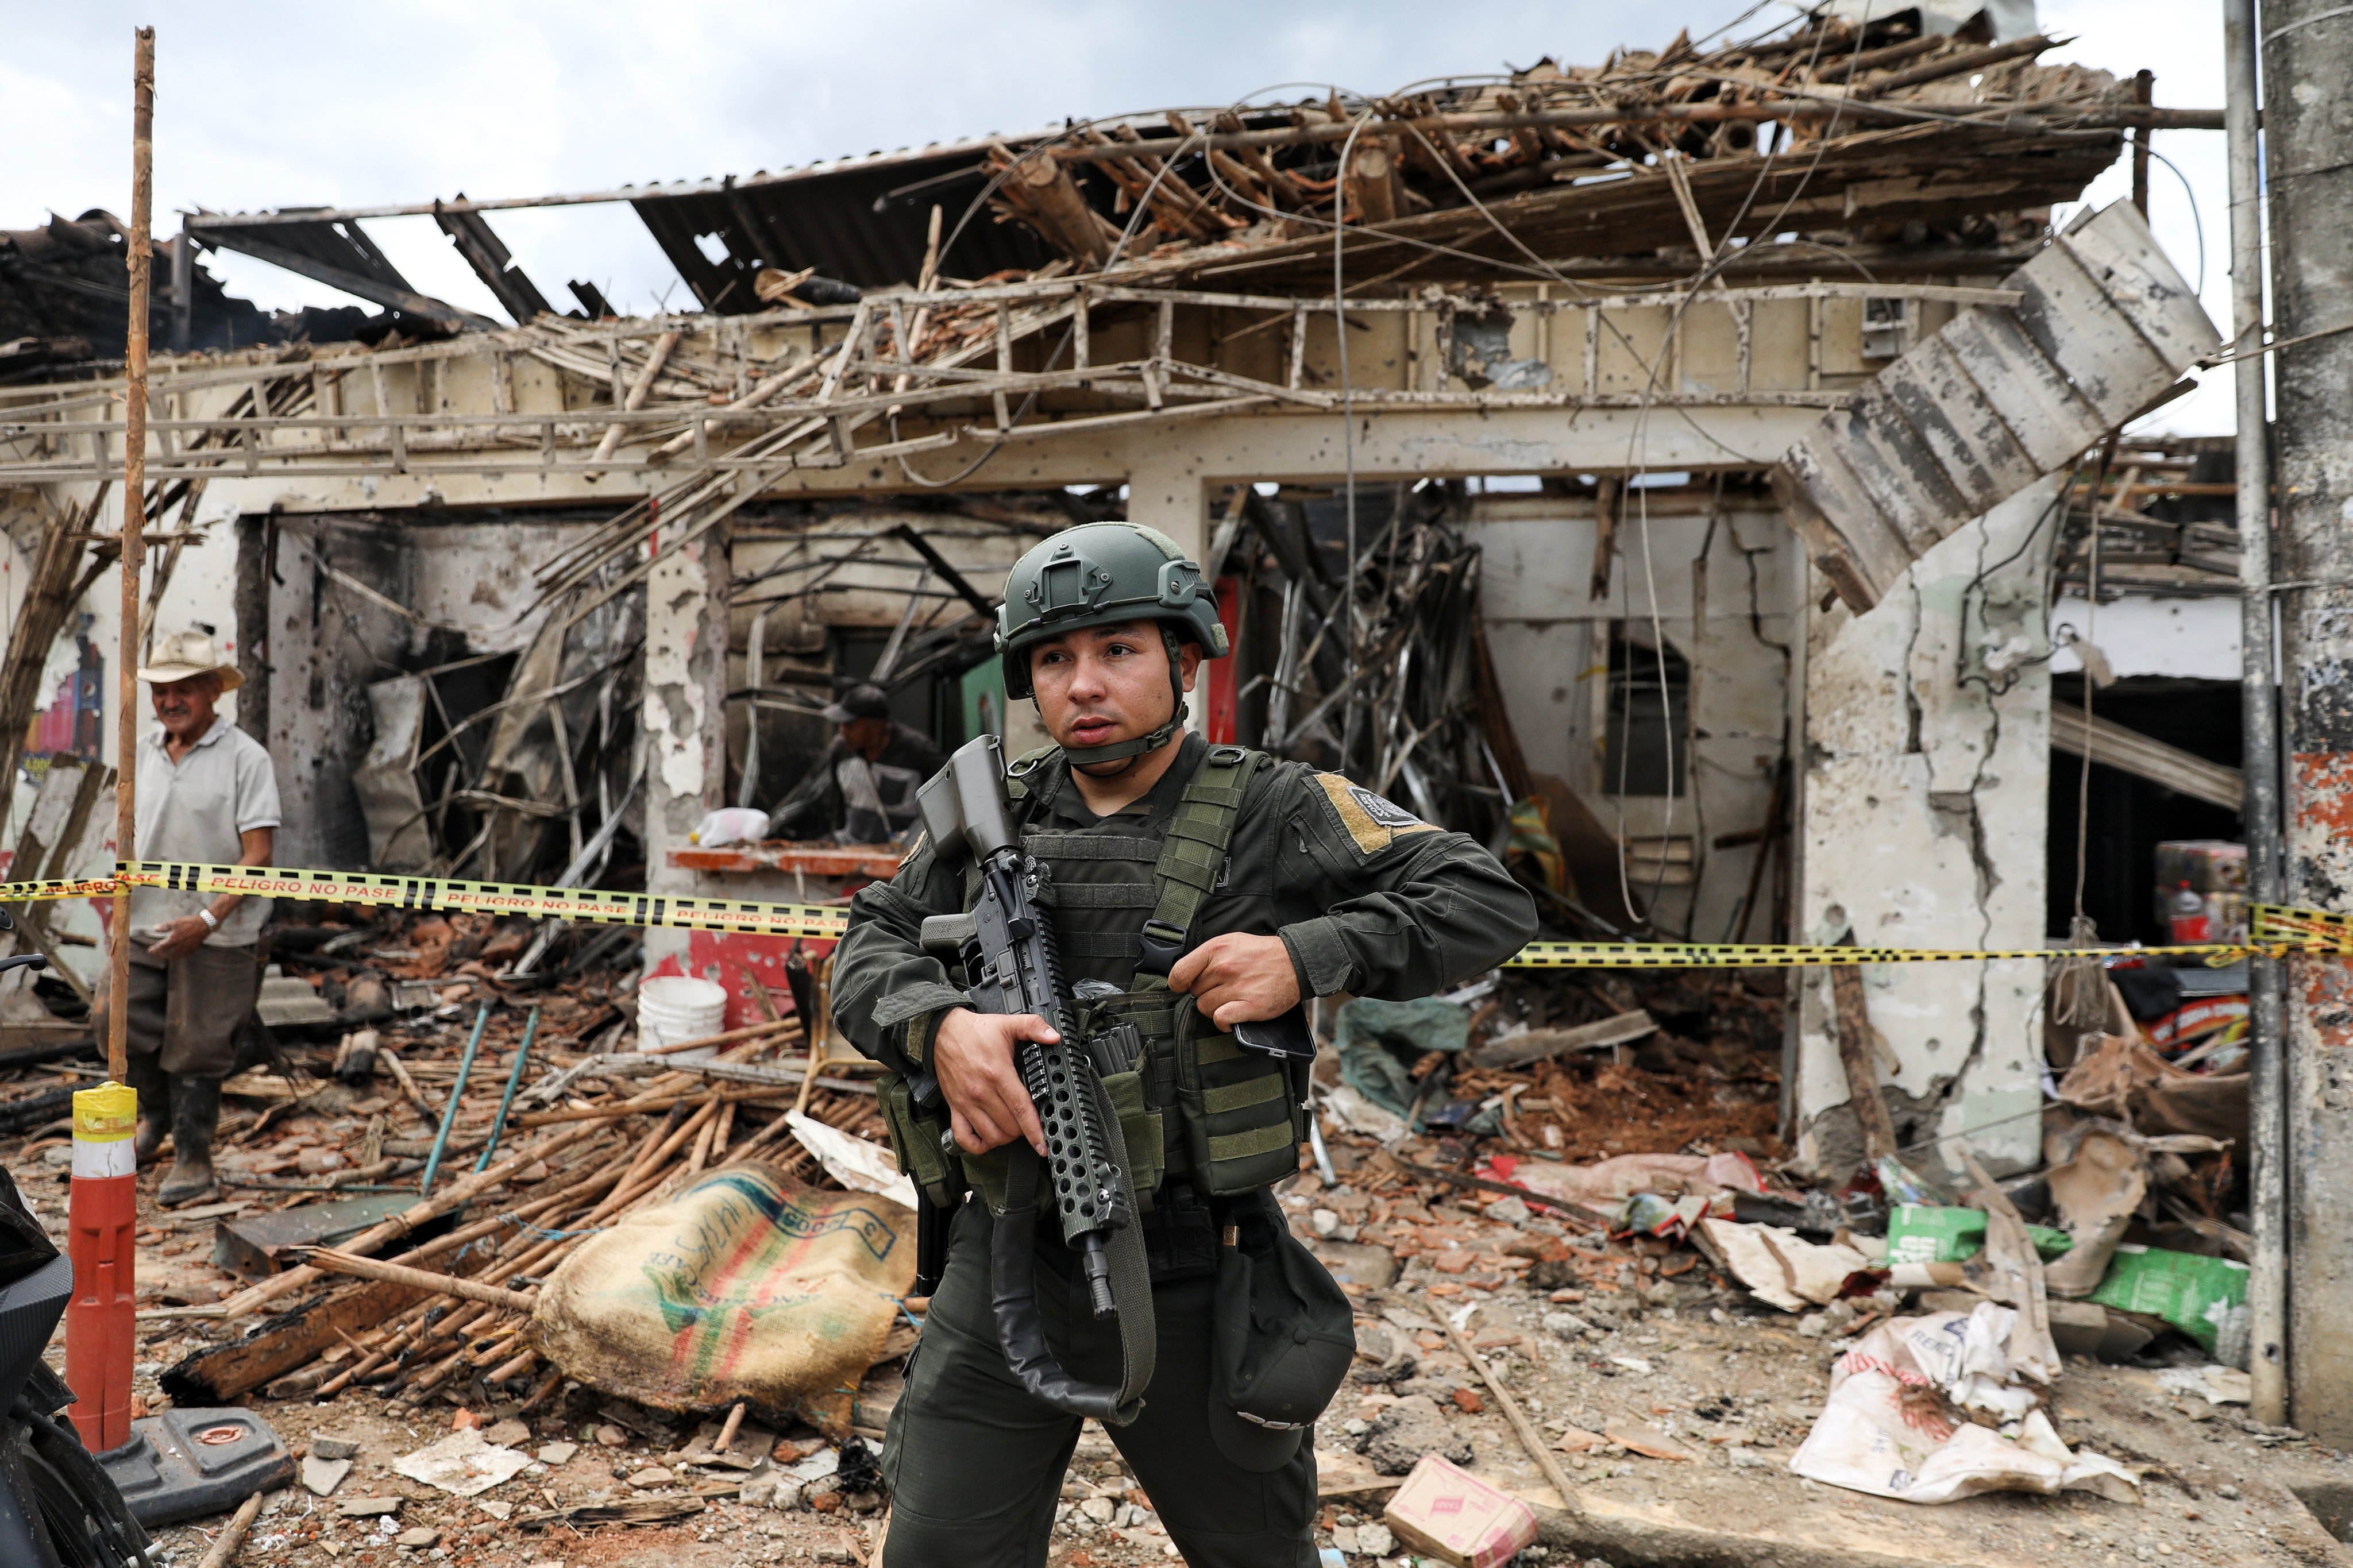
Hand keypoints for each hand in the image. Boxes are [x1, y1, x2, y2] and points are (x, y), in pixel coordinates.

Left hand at [144, 915, 211, 962]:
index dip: (154, 950)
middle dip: (160, 955)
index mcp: (173, 940)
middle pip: (166, 955)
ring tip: (166, 955)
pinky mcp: (192, 950)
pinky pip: (183, 956)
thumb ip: (165, 926)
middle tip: (157, 953)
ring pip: (175, 957)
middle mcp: (178, 946)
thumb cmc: (189, 923)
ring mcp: (186, 949)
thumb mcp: (175, 922)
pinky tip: (177, 954)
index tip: (149, 951)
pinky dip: (178, 956)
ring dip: (169, 957)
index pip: (160, 948)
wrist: (204, 925)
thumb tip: (155, 928)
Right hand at [932, 1008, 1052, 1156]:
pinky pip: (963, 1137)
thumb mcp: (1008, 1023)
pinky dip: (977, 1145)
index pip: (1021, 1109)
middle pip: (1009, 1127)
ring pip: (990, 1136)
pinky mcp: (954, 1107)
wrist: (942, 1032)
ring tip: (1012, 1130)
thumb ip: (1034, 1027)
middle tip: (1029, 1125)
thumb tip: (1054, 1037)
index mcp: (998, 1073)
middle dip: (1024, 1131)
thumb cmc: (974, 1031)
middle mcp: (981, 1092)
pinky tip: (988, 1140)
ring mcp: (966, 1102)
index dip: (1034, 1130)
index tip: (1043, 1143)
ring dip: (1005, 1138)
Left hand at [1168, 932, 1300, 1029]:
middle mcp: (1224, 968)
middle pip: (1194, 993)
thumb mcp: (1231, 942)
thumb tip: (1186, 973)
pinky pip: (1221, 1019)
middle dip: (1205, 993)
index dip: (1179, 984)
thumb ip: (1207, 956)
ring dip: (1214, 1008)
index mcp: (1216, 949)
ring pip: (1205, 1008)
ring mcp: (1236, 987)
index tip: (1183, 987)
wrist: (1295, 961)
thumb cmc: (1262, 954)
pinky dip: (1223, 1022)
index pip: (1179, 973)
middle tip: (1221, 989)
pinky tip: (1230, 1017)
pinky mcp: (1250, 1006)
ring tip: (1229, 1000)